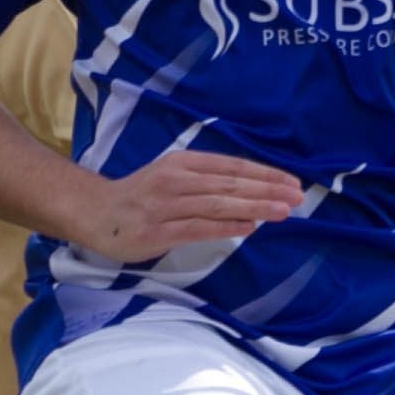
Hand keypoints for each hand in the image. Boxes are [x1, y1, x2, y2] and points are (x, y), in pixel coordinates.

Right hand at [66, 151, 305, 262]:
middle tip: (298, 197)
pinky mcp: (157, 231)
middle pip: (229, 184)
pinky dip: (225, 227)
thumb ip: (206, 182)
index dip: (264, 174)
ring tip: (282, 211)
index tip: (292, 183)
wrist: (96, 213)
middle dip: (267, 190)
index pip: (232, 167)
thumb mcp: (173, 177)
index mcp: (183, 163)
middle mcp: (176, 179)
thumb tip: (251, 192)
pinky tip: (249, 228)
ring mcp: (166, 205)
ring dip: (253, 207)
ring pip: (217, 204)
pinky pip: (197, 228)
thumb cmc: (140, 196)